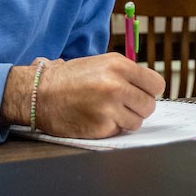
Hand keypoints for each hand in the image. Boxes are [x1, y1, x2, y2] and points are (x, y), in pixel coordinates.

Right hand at [2, 54, 164, 138]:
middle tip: (122, 105)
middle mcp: (117, 85)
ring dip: (126, 120)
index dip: (149, 91)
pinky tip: (96, 118)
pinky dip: (111, 128)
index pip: (156, 84)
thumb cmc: (70, 78)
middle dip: (138, 107)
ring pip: (137, 121)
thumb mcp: (101, 64)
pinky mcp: (101, 127)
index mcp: (119, 65)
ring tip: (107, 112)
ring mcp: (109, 107)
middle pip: (149, 105)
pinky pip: (119, 131)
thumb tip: (150, 89)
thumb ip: (127, 74)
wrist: (39, 93)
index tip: (140, 94)